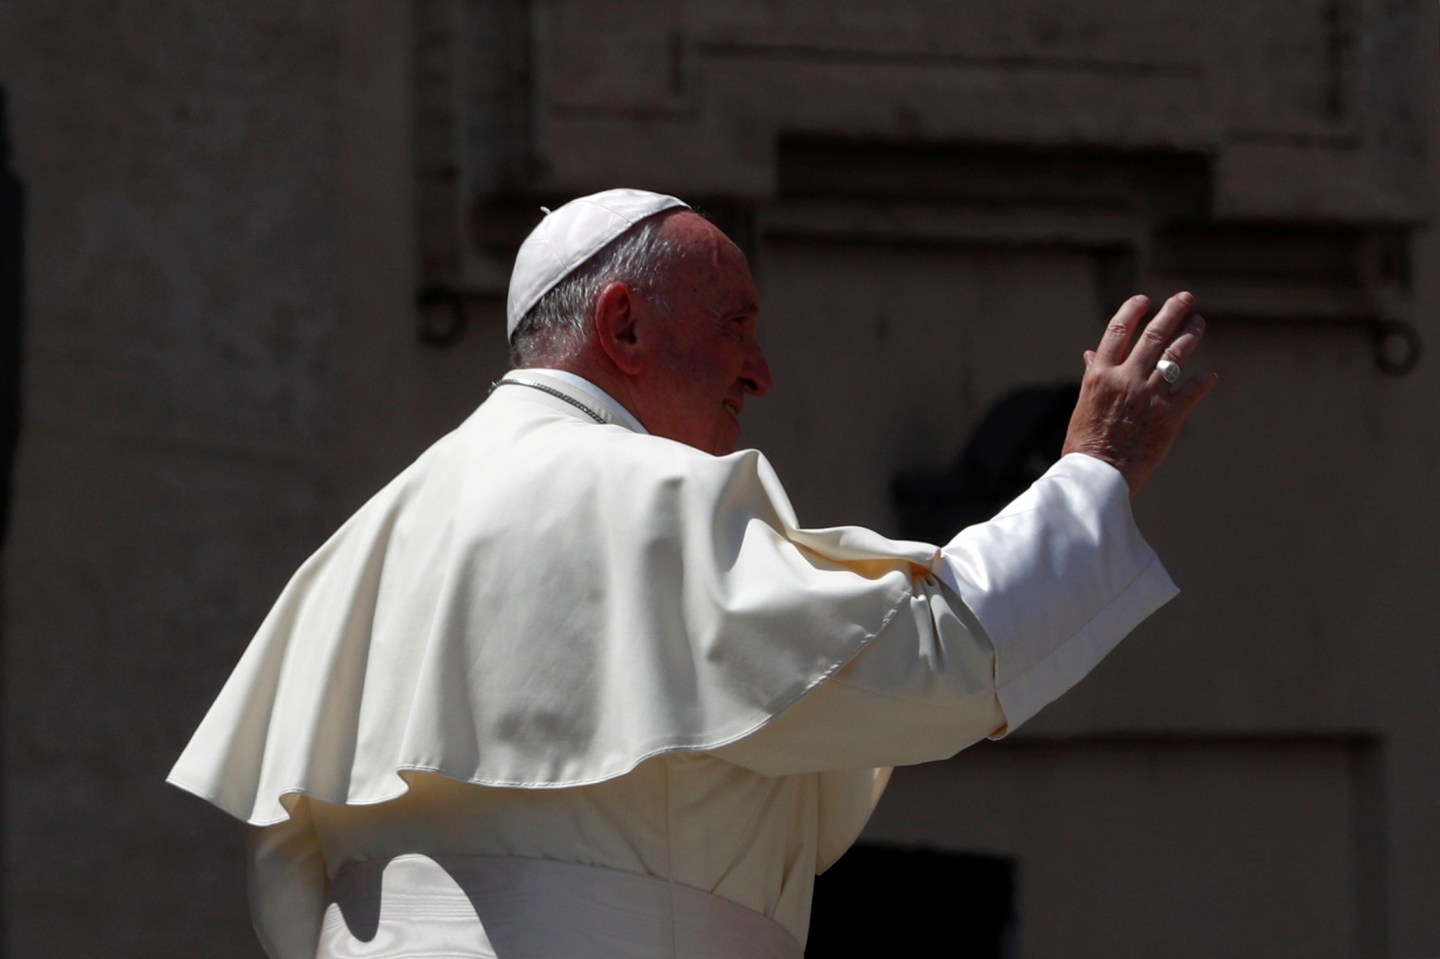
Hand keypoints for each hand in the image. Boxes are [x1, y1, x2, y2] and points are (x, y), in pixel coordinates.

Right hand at [1061, 292, 1217, 495]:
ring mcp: (1149, 397)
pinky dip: (1203, 380)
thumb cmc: (1085, 442)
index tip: (1144, 300)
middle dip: (1172, 312)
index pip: (1118, 330)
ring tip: (1199, 322)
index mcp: (1100, 375)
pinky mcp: (1169, 417)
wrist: (1098, 475)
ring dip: (1191, 334)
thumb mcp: (1084, 404)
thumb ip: (1093, 375)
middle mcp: (1125, 379)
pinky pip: (1192, 390)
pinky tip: (1210, 375)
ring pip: (1176, 355)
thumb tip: (1091, 353)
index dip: (1133, 310)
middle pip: (1153, 335)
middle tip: (1185, 298)